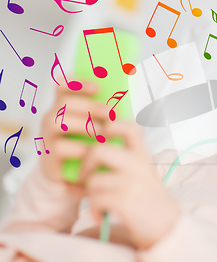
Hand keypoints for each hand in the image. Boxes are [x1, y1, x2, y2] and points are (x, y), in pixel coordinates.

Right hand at [39, 78, 107, 197]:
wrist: (76, 179)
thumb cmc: (90, 148)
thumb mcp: (99, 130)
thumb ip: (106, 116)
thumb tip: (123, 104)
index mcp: (65, 108)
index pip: (62, 86)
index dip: (76, 82)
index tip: (97, 88)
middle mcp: (52, 118)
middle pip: (64, 102)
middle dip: (90, 106)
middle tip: (111, 113)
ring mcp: (47, 136)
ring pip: (57, 121)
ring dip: (84, 125)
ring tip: (104, 133)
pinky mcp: (48, 155)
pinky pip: (60, 147)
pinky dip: (80, 148)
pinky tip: (94, 152)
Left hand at [77, 119, 181, 250]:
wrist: (167, 227)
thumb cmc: (149, 201)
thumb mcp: (143, 174)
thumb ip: (124, 161)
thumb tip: (88, 154)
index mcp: (143, 155)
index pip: (128, 127)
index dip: (110, 126)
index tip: (101, 137)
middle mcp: (139, 165)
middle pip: (98, 150)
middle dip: (85, 165)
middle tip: (86, 177)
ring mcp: (132, 182)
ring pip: (92, 180)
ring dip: (90, 195)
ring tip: (100, 203)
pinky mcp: (125, 201)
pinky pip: (95, 200)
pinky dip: (94, 210)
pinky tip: (102, 215)